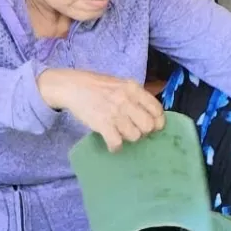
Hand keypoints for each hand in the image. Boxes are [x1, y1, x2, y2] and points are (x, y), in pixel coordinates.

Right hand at [37, 68, 165, 151]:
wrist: (72, 86)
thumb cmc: (98, 86)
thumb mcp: (121, 84)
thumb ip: (136, 96)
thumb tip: (151, 114)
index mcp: (134, 89)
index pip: (157, 109)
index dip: (158, 121)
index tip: (154, 126)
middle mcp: (127, 100)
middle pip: (148, 125)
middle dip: (144, 131)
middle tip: (136, 130)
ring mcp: (115, 113)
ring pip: (135, 136)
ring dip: (129, 138)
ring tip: (121, 134)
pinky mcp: (102, 124)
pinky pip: (117, 143)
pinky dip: (115, 147)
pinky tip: (112, 143)